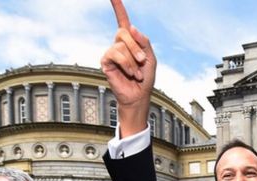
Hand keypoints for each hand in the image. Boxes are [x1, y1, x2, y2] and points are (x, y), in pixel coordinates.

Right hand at [100, 0, 155, 136]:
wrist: (139, 95)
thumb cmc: (145, 77)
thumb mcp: (150, 57)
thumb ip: (143, 41)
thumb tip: (130, 27)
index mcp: (130, 40)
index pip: (122, 20)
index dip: (117, 7)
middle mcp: (119, 44)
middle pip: (124, 32)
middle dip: (136, 46)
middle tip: (142, 60)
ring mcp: (111, 52)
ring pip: (121, 45)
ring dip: (133, 60)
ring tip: (137, 72)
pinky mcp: (106, 61)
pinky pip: (116, 54)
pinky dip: (126, 64)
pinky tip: (130, 73)